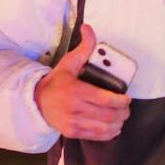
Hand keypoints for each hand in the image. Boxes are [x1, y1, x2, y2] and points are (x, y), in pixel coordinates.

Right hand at [35, 23, 131, 140]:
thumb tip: (88, 27)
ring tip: (121, 117)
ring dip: (118, 123)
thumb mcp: (69, 62)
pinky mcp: (72, 133)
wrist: (37, 101)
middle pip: (107, 115)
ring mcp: (73, 123)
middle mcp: (74, 109)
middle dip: (122, 113)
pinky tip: (113, 127)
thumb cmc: (57, 81)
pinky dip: (109, 133)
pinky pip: (96, 136)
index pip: (103, 99)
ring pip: (104, 128)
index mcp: (75, 91)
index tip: (127, 98)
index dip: (120, 101)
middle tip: (127, 108)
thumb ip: (84, 47)